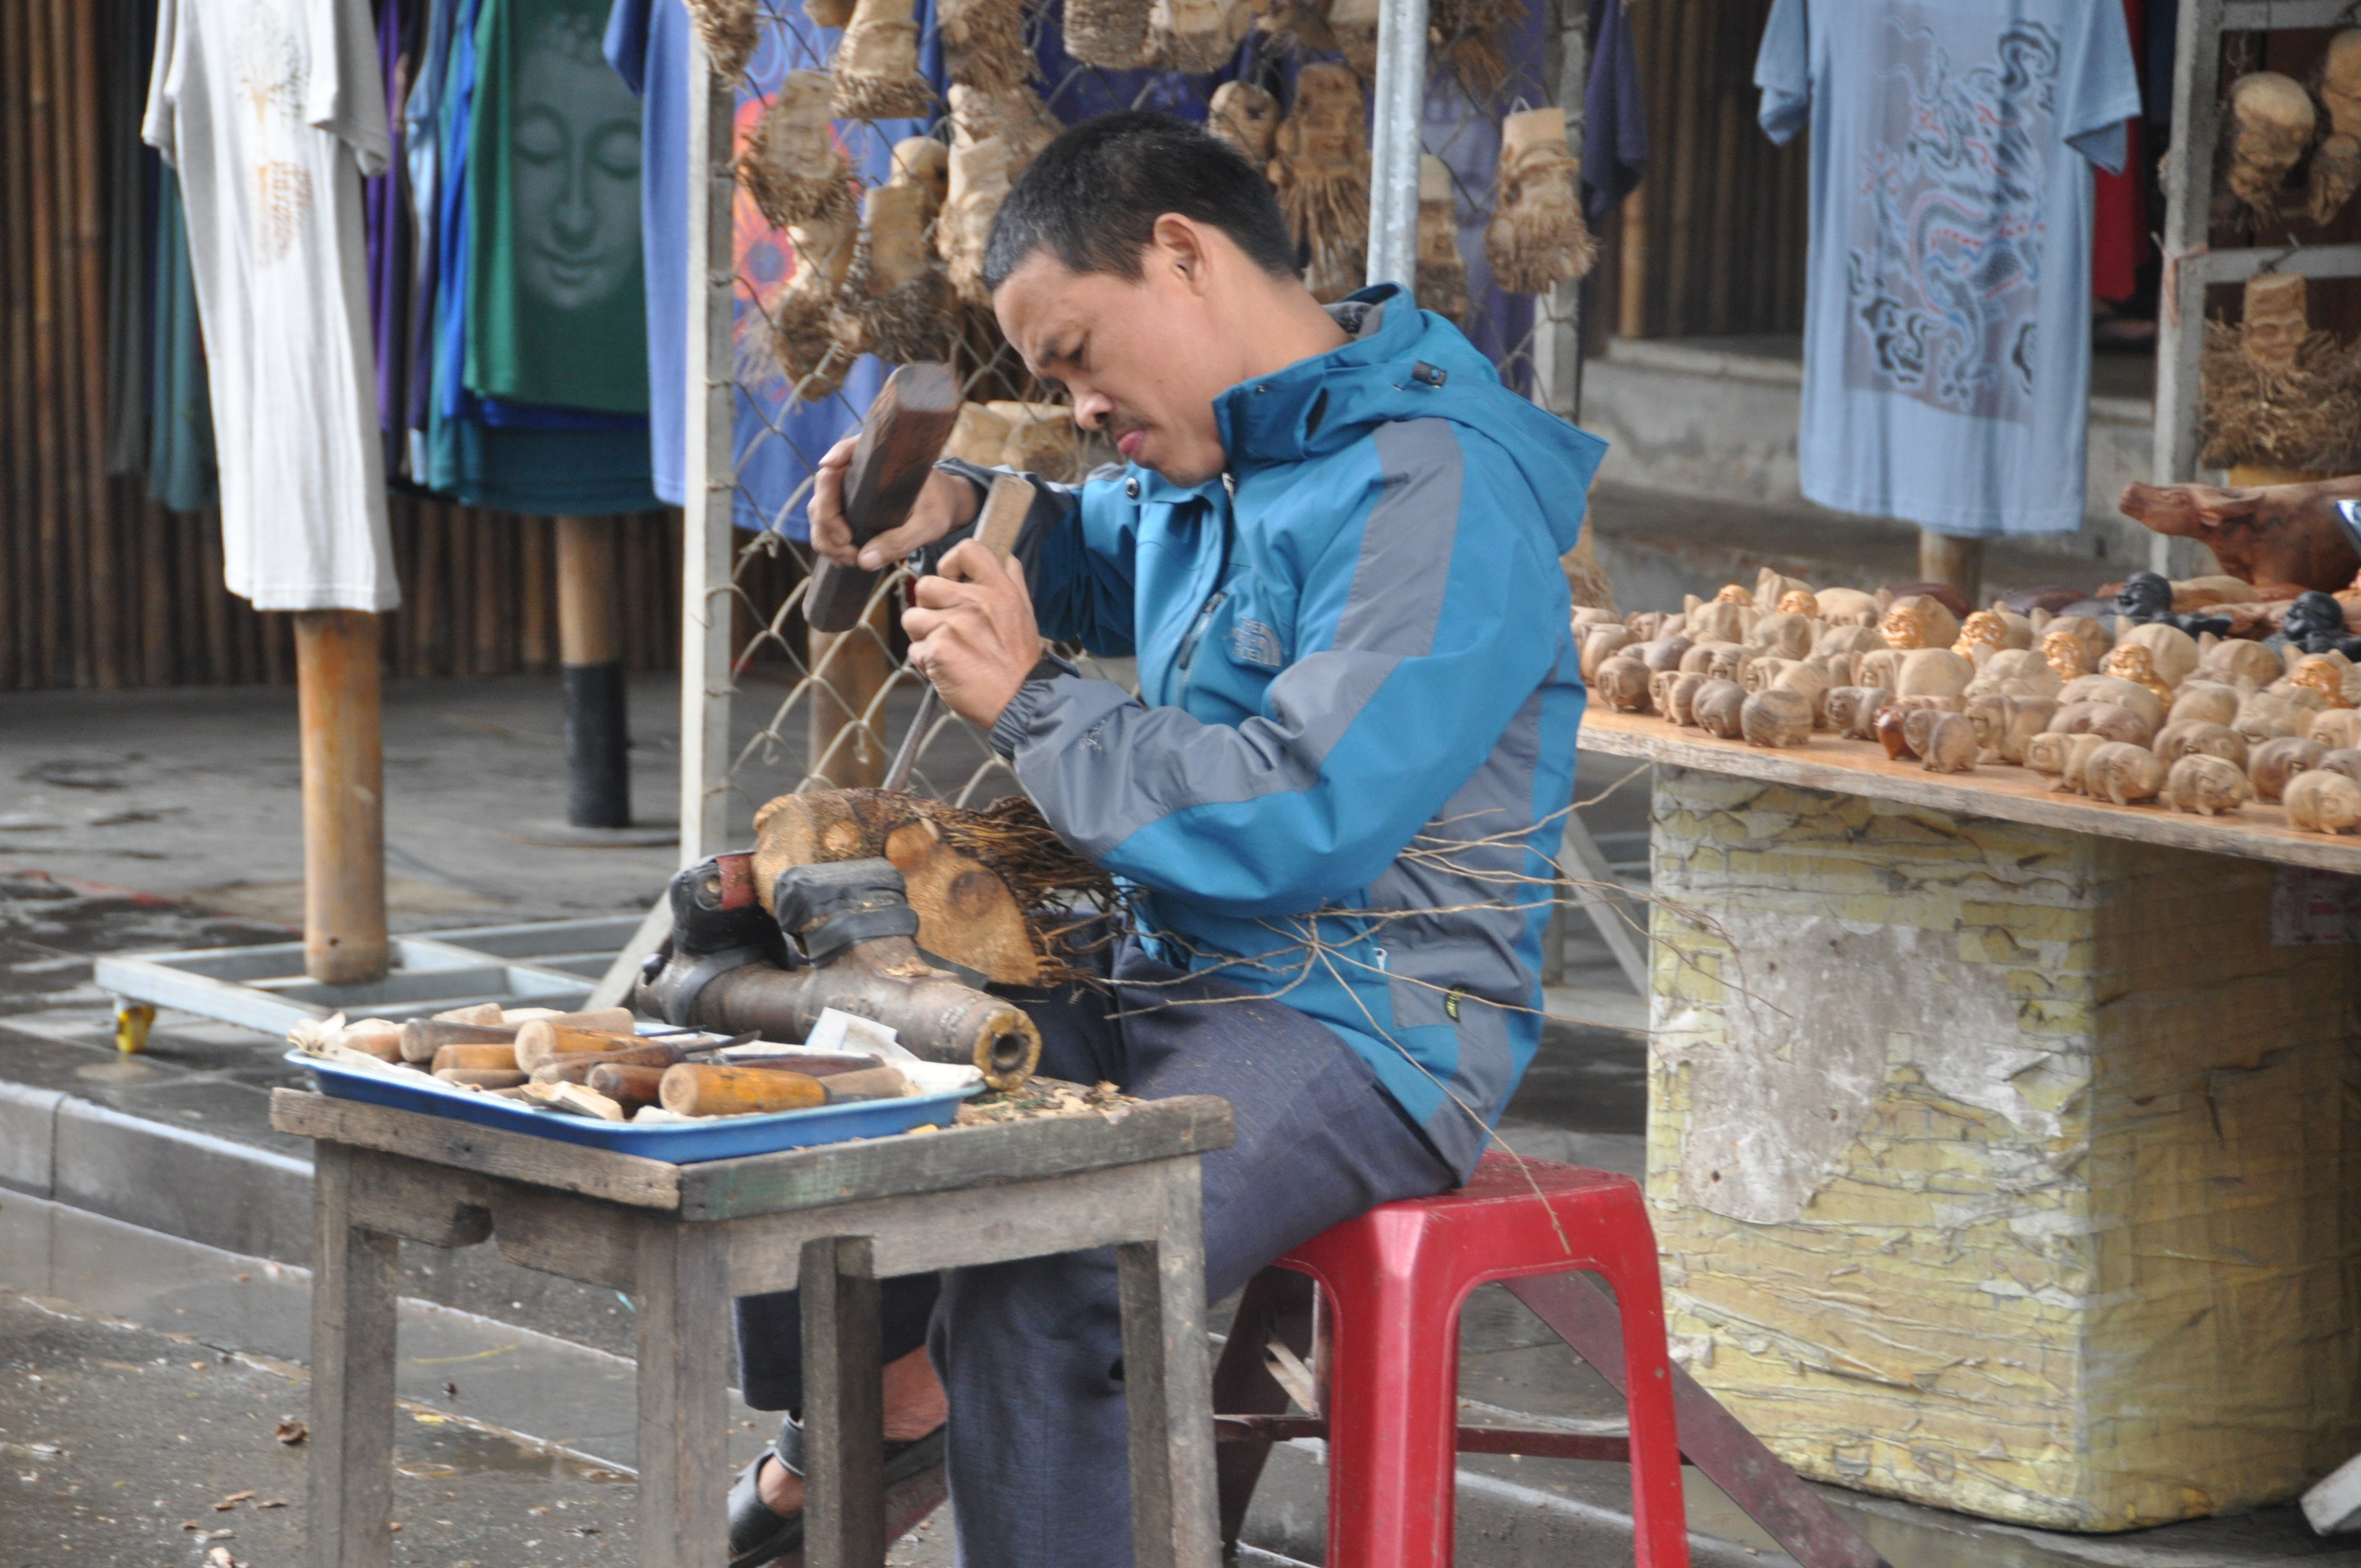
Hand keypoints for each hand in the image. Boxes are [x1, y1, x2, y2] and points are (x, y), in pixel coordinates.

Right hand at [809, 435, 980, 569]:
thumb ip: (901, 540)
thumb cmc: (938, 505)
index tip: (830, 465)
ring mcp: (847, 491)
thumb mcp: (928, 524)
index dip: (837, 454)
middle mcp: (857, 471)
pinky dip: (829, 545)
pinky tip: (847, 559)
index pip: (849, 447)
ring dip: (826, 538)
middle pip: (824, 488)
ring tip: (852, 559)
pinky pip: (825, 526)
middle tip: (849, 548)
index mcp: (880, 459)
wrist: (942, 506)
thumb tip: (863, 560)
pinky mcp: (846, 510)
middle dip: (828, 522)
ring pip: (819, 510)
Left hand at [902, 541, 1041, 727]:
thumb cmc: (1019, 659)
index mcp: (999, 589)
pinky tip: (947, 670)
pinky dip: (926, 663)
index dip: (950, 563)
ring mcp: (954, 625)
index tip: (951, 580)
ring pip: (912, 618)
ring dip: (923, 636)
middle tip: (946, 627)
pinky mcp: (937, 650)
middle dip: (928, 607)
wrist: (1020, 701)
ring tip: (946, 651)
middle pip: (925, 585)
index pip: (967, 549)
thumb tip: (1005, 557)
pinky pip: (914, 649)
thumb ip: (1012, 582)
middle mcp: (975, 602)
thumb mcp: (1025, 613)